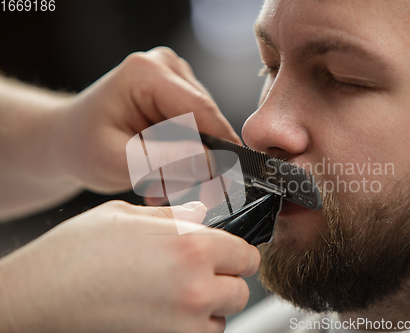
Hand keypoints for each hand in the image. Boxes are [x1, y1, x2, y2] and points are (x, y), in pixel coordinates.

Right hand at [0, 201, 259, 332]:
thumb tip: (200, 213)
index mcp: (190, 245)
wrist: (37, 298)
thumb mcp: (125, 216)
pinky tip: (166, 314)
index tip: (228, 255)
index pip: (246, 254)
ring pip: (223, 319)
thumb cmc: (74, 253)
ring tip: (178, 296)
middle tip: (200, 274)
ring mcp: (183, 324)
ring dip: (210, 308)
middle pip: (240, 290)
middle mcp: (195, 287)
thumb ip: (174, 216)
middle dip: (225, 281)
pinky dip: (192, 328)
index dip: (237, 253)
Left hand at [51, 47, 240, 193]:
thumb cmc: (81, 147)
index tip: (228, 181)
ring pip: (205, 130)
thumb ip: (166, 161)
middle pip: (207, 121)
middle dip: (200, 163)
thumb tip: (211, 162)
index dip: (221, 147)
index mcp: (147, 72)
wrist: (67, 140)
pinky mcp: (179, 95)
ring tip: (158, 185)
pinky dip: (185, 158)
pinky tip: (161, 174)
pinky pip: (198, 131)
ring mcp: (175, 79)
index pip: (200, 110)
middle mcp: (166, 67)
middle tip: (181, 194)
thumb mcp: (119, 161)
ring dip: (190, 165)